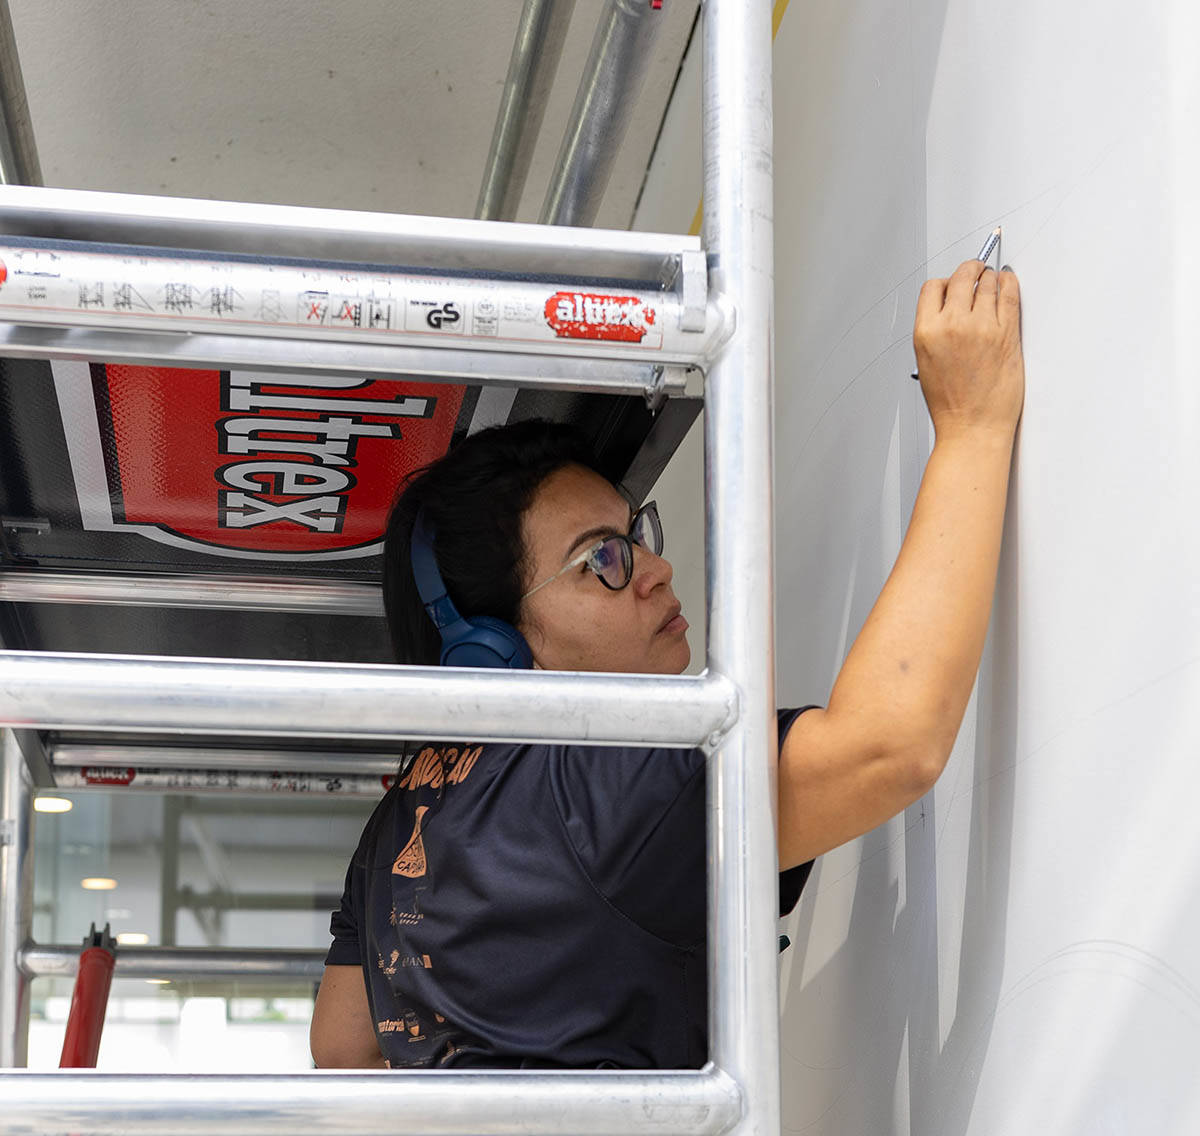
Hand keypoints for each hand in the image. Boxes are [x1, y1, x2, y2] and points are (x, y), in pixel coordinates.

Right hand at [914, 260, 1023, 441]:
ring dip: (990, 277)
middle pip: (961, 276)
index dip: (944, 283)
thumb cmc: (951, 405)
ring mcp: (981, 327)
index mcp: (926, 332)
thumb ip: (936, 330)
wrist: (972, 428)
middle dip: (969, 271)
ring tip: (992, 282)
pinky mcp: (1007, 333)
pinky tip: (1008, 283)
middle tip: (976, 271)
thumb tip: (950, 308)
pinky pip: (1009, 294)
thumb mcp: (926, 362)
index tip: (952, 285)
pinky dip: (1009, 283)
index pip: (933, 287)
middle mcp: (952, 325)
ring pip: (987, 281)